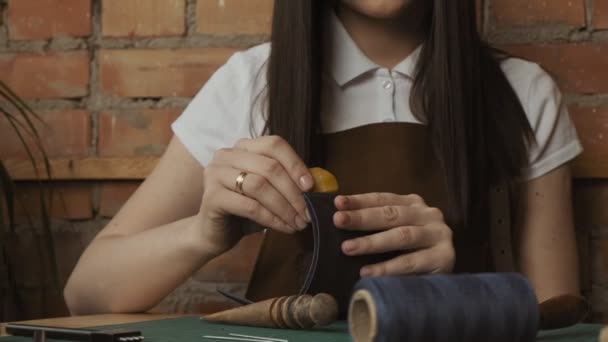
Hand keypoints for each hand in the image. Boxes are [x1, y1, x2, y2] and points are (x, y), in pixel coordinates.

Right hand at [197, 136, 312, 254]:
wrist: (214, 233)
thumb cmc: (245, 210)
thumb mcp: (270, 191)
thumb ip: (288, 182)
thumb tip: (318, 183)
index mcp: (243, 147)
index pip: (274, 145)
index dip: (295, 164)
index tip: (311, 187)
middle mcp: (227, 155)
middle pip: (269, 166)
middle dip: (293, 192)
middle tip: (308, 213)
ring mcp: (216, 173)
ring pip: (260, 185)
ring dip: (284, 207)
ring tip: (298, 222)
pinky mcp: (212, 196)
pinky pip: (249, 206)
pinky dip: (271, 218)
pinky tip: (283, 227)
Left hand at [333, 193, 454, 276]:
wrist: (441, 280)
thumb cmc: (409, 252)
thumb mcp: (392, 232)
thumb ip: (374, 224)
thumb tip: (338, 218)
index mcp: (413, 204)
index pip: (383, 199)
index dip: (360, 200)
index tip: (338, 203)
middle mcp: (428, 214)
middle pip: (391, 214)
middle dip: (362, 218)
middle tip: (338, 220)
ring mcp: (439, 235)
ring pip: (402, 236)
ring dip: (372, 242)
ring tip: (347, 248)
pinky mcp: (444, 257)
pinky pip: (411, 262)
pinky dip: (388, 268)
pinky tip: (367, 272)